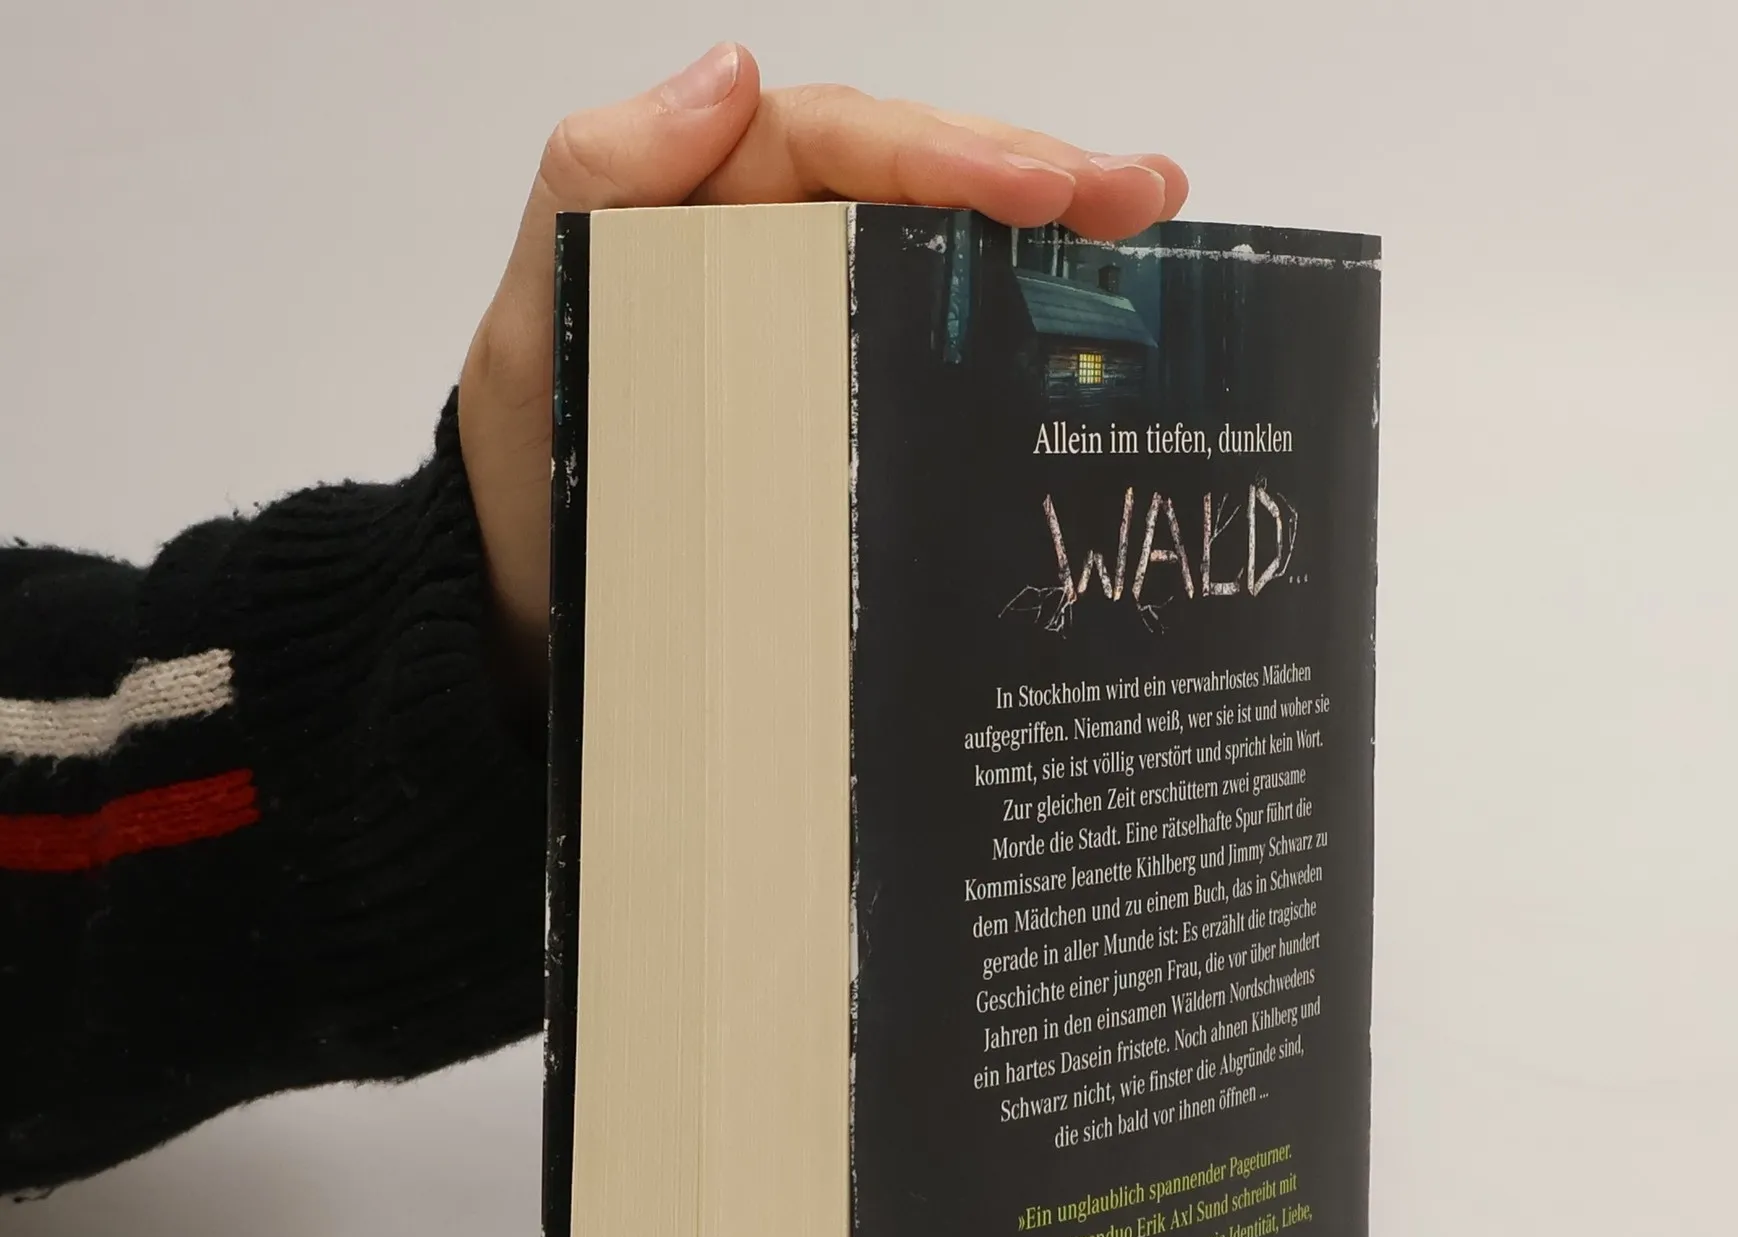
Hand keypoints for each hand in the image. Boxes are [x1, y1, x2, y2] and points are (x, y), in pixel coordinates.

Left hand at [457, 43, 1187, 672]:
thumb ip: (596, 192)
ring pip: (942, 252)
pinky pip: (934, 342)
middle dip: (1033, 174)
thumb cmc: (529, 464)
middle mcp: (774, 251)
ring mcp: (819, 327)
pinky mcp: (844, 402)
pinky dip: (1015, 324)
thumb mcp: (531, 322)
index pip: (834, 146)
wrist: (534, 599)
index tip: (1038, 188)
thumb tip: (726, 77)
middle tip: (1144, 192)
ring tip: (1149, 222)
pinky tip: (1091, 317)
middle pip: (914, 182)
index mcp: (707, 210)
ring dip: (1048, 232)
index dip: (940, 154)